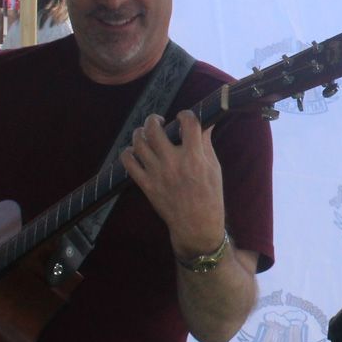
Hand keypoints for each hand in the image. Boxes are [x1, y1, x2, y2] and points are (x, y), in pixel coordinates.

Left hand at [124, 112, 226, 259]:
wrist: (196, 226)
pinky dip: (128, 152)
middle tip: (158, 121)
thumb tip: (204, 123)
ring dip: (140, 132)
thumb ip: (206, 144)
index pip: (188, 123)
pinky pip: (128, 163)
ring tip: (145, 133)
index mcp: (195, 158)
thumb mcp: (214, 168)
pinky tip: (135, 151)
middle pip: (154, 129)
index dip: (185, 114)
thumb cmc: (210, 197)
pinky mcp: (146, 185)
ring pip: (138, 143)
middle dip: (154, 119)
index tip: (184, 117)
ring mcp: (157, 174)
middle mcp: (174, 163)